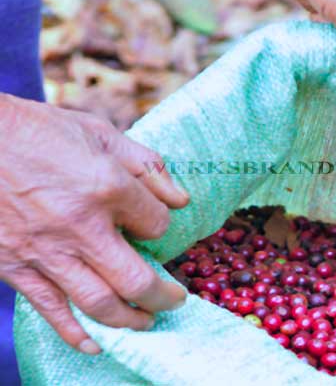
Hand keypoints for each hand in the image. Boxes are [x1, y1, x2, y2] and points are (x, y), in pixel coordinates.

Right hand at [0, 94, 189, 353]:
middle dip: (164, 296)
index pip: (156, 225)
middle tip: (174, 299)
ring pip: (99, 302)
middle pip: (137, 280)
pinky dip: (74, 331)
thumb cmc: (34, 131)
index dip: (161, 228)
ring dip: (130, 319)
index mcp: (106, 187)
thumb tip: (181, 199)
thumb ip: (146, 166)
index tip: (151, 226)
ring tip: (146, 320)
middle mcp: (80, 226)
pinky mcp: (14, 265)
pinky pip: (50, 308)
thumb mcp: (98, 133)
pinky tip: (94, 343)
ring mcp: (45, 250)